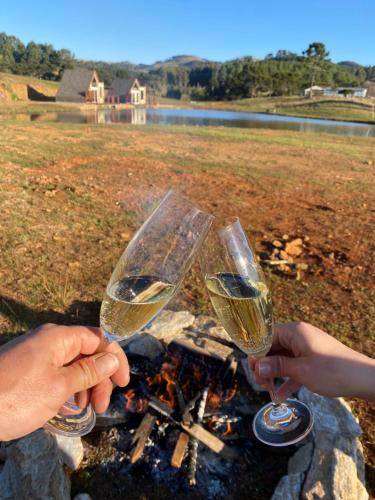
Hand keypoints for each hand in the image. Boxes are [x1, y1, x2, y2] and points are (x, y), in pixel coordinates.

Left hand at [0, 324, 129, 440]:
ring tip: (83, 410)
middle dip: (99, 378)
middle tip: (101, 407)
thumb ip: (89, 371)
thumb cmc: (15, 397)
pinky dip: (65, 389)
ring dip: (83, 386)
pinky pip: (54, 373)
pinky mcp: (25, 369)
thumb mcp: (59, 387)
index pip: (99, 338)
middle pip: (86, 353)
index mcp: (59, 337)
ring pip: (71, 365)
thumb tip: (111, 359)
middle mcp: (48, 340)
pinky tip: (65, 408)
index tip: (123, 384)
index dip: (115, 359)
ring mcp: (35, 355)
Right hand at [251, 322, 374, 401]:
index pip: (266, 336)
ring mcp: (307, 348)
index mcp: (295, 331)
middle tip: (260, 383)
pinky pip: (295, 367)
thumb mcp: (301, 370)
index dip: (256, 352)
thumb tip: (256, 365)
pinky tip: (280, 396)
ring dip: (274, 374)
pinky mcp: (314, 360)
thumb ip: (277, 366)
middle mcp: (299, 336)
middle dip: (264, 365)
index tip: (252, 369)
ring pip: (283, 359)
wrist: (364, 379)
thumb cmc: (332, 371)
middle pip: (273, 348)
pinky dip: (287, 379)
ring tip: (267, 389)